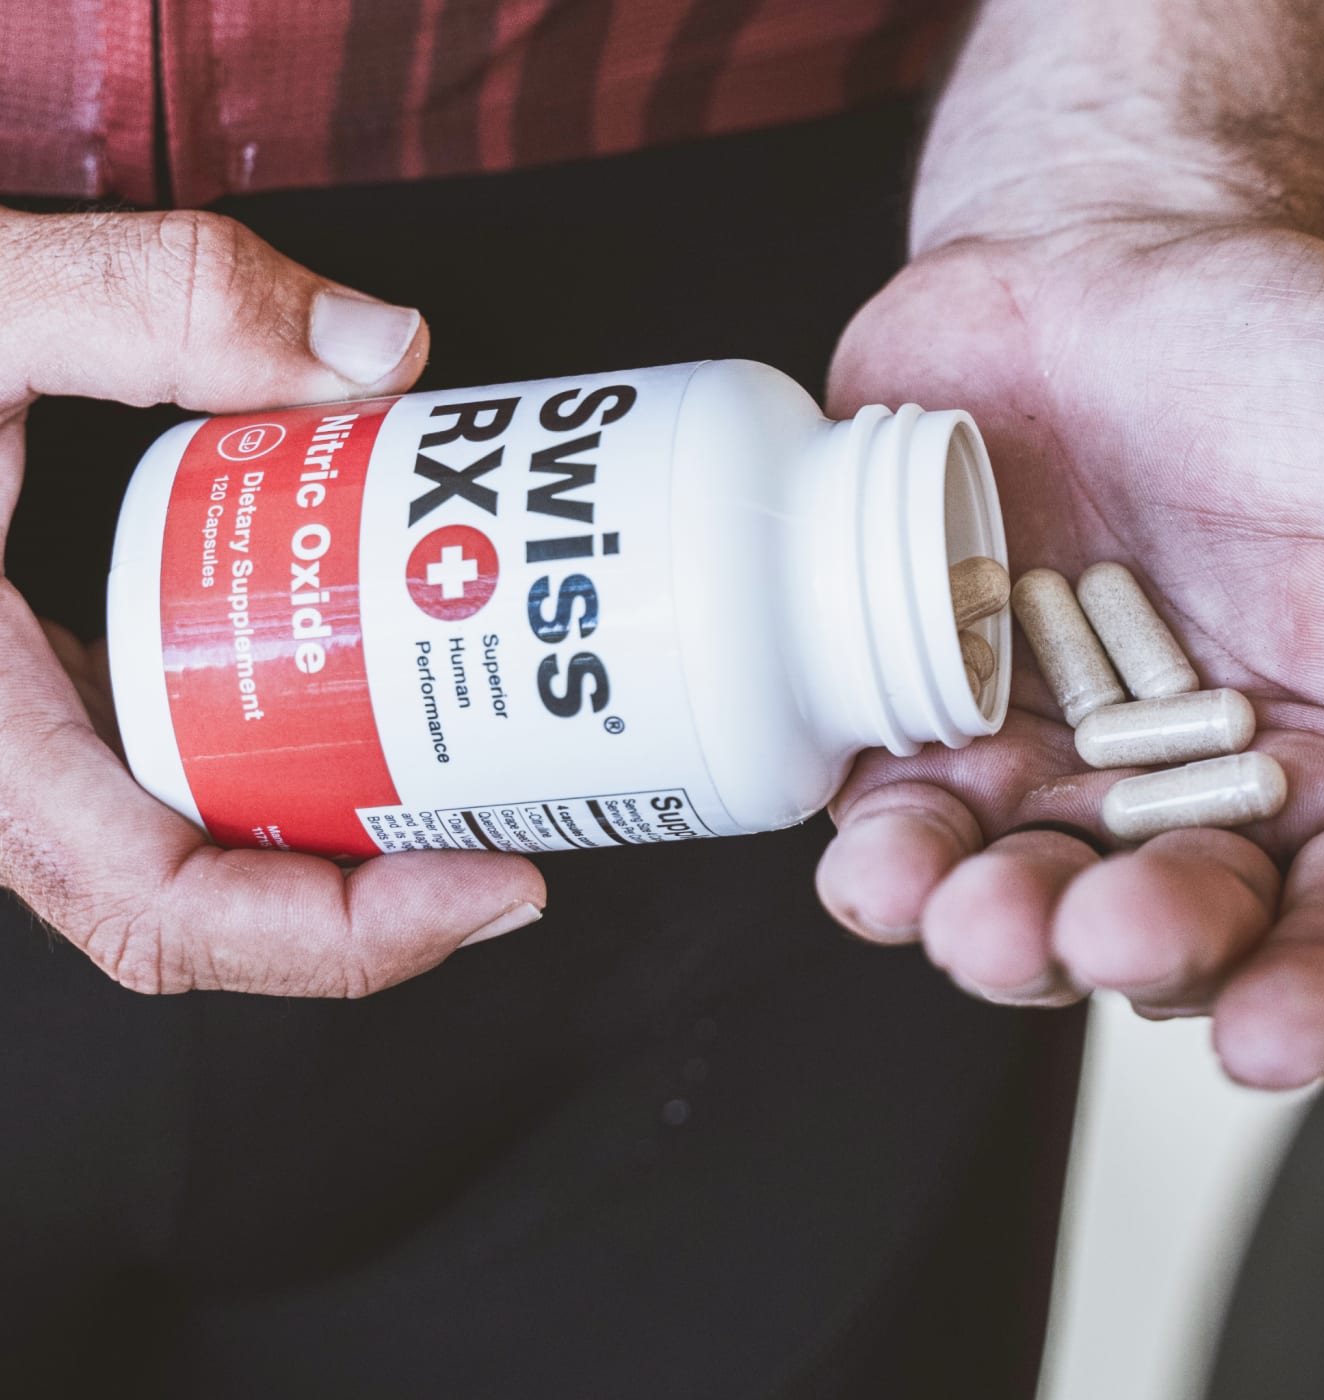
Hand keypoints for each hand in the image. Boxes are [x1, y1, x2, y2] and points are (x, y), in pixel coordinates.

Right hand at [0, 207, 544, 995]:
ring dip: (335, 844)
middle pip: (207, 909)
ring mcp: (12, 754)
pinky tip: (354, 702)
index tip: (502, 886)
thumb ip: (157, 298)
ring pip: (187, 854)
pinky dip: (274, 768)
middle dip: (376, 899)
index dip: (347, 936)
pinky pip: (164, 780)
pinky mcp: (30, 707)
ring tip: (471, 777)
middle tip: (518, 818)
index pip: (165, 909)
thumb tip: (387, 353)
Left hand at [818, 216, 1323, 1087]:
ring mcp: (1057, 764)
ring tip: (978, 919)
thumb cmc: (1268, 360)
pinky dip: (888, 856)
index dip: (1321, 992)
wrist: (1092, 281)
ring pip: (1030, 895)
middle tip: (1111, 931)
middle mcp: (1193, 793)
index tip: (1272, 1039)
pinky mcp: (939, 722)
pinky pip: (909, 818)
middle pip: (1178, 926)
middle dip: (1143, 946)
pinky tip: (876, 867)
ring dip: (998, 931)